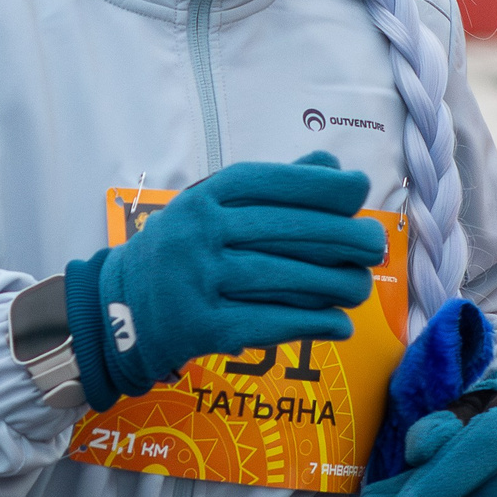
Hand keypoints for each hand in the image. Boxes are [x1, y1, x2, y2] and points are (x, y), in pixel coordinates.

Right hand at [65, 151, 383, 408]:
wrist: (122, 307)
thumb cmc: (185, 250)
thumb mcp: (215, 208)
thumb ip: (274, 188)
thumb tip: (336, 169)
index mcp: (204, 198)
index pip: (271, 183)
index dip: (319, 185)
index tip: (359, 190)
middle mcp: (199, 234)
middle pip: (285, 231)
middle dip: (341, 237)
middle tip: (374, 246)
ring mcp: (198, 282)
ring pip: (284, 279)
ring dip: (334, 285)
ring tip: (360, 287)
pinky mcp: (202, 327)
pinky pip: (270, 323)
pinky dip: (312, 324)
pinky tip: (340, 323)